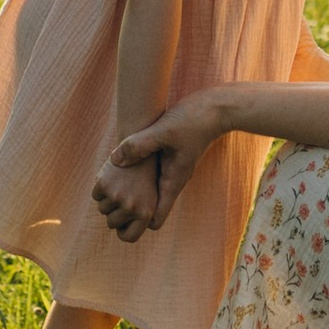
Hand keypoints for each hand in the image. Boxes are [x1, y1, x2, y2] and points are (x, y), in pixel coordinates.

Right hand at [91, 146, 162, 240]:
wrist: (141, 147)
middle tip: (124, 196)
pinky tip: (113, 176)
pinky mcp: (103, 184)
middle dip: (115, 212)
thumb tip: (121, 233)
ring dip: (108, 199)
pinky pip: (96, 195)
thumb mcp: (151, 197)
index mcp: (146, 214)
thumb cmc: (146, 175)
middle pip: (111, 223)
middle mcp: (131, 207)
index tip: (124, 222)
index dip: (124, 230)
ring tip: (120, 184)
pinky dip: (101, 188)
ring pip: (102, 209)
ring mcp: (116, 196)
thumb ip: (139, 218)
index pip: (128, 237)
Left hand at [97, 93, 226, 235]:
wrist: (217, 107)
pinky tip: (124, 156)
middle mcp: (173, 179)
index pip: (155, 218)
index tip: (121, 211)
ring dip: (133, 187)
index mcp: (173, 181)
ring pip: (148, 188)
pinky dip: (137, 169)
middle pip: (149, 207)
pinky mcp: (169, 155)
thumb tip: (114, 160)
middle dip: (131, 207)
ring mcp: (171, 168)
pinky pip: (150, 171)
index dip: (137, 220)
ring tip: (114, 176)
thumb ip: (139, 145)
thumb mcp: (164, 131)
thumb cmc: (193, 119)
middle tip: (111, 198)